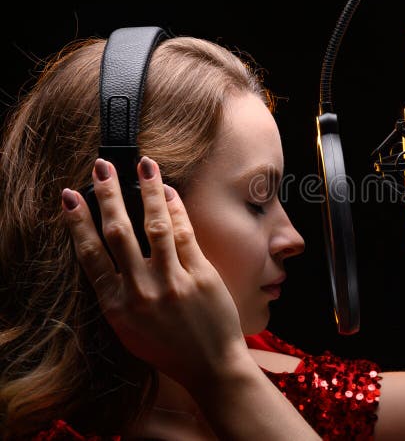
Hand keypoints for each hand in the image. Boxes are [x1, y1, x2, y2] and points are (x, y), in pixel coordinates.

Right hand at [61, 157, 247, 390]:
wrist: (210, 366)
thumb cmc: (167, 346)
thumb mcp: (129, 327)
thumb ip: (119, 291)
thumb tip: (111, 248)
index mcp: (116, 306)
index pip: (90, 255)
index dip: (77, 223)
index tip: (68, 197)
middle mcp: (140, 292)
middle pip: (119, 233)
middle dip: (108, 195)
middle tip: (101, 166)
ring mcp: (172, 283)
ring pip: (155, 226)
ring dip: (147, 191)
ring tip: (143, 164)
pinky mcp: (201, 276)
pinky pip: (186, 235)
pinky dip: (176, 210)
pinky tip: (169, 191)